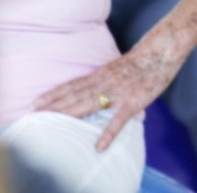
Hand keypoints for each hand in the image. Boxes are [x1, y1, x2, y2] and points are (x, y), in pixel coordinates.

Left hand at [33, 43, 183, 150]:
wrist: (162, 50)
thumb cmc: (144, 58)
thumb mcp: (119, 67)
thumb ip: (107, 79)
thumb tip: (97, 88)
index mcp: (101, 74)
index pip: (72, 85)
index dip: (53, 94)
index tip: (36, 102)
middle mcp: (104, 82)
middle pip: (74, 95)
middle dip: (53, 105)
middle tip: (33, 114)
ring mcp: (118, 92)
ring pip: (88, 104)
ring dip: (70, 113)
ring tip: (53, 123)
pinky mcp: (133, 102)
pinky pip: (118, 120)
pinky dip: (108, 133)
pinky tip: (99, 146)